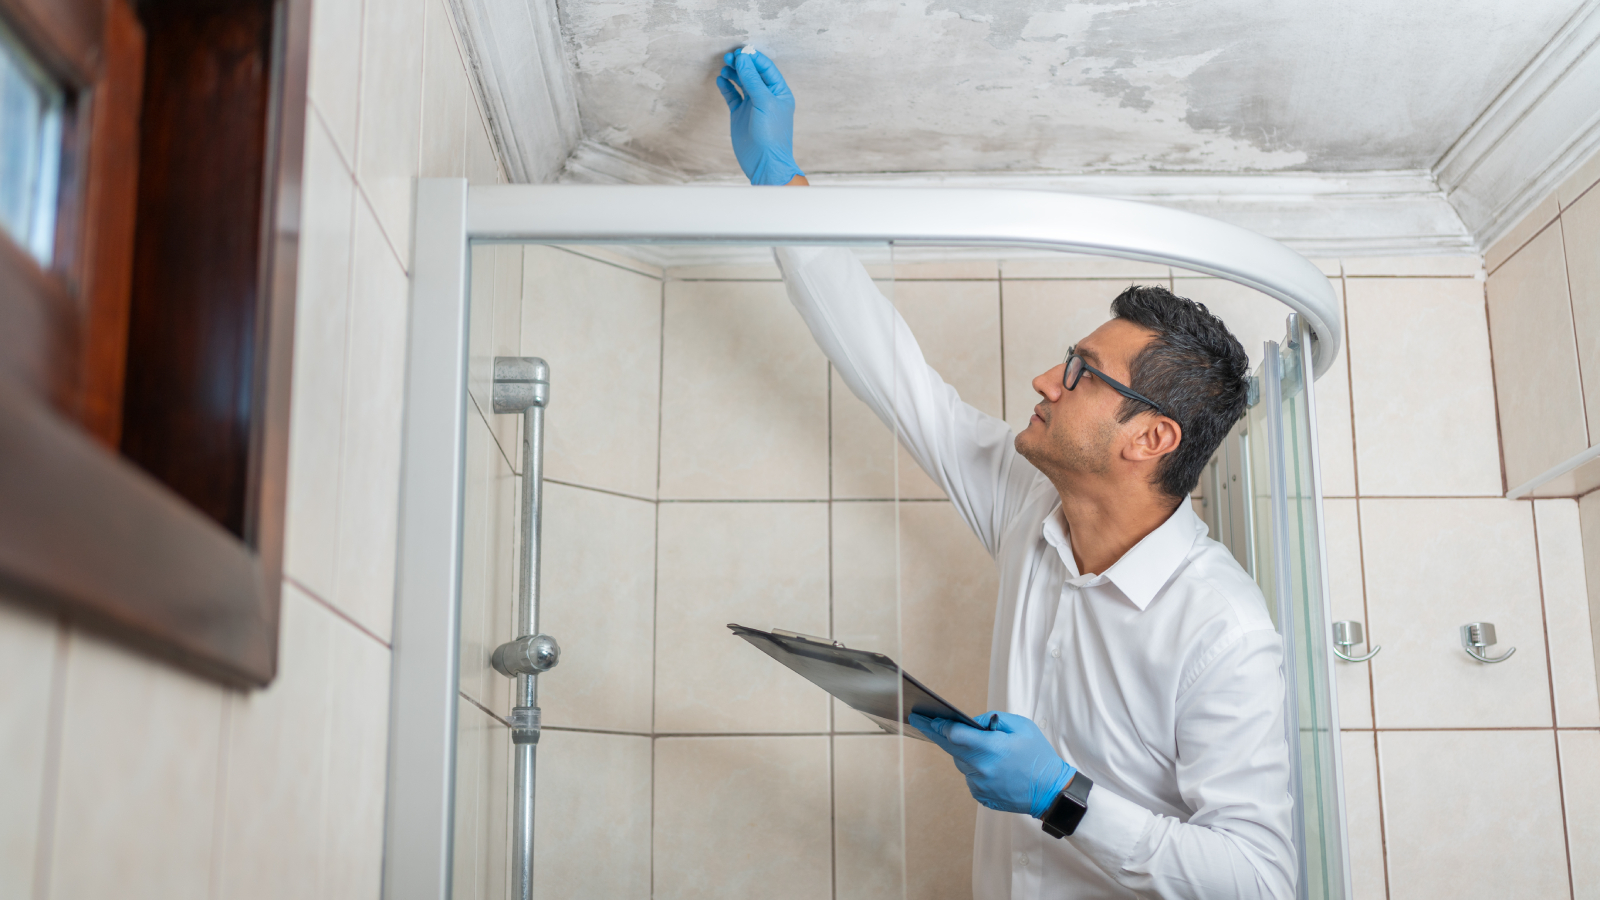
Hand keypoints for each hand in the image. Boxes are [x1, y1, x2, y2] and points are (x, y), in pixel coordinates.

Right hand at [717, 48, 804, 185]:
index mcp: (779, 92)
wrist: (764, 163)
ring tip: (724, 67)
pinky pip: (732, 96)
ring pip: (741, 83)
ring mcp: (752, 105)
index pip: (766, 68)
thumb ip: (753, 80)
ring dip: (733, 73)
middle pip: (752, 73)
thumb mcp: (764, 103)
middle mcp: (766, 97)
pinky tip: (721, 80)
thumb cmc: (771, 135)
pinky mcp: (740, 114)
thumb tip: (743, 59)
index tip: (740, 52)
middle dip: (741, 64)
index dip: (753, 58)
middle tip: (728, 57)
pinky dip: (726, 87)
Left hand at [910, 711, 1075, 817]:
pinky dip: (974, 768)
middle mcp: (981, 768)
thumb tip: (972, 722)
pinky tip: (991, 766)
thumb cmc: (1038, 756)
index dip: (939, 725)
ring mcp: (979, 785)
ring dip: (964, 753)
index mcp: (991, 749)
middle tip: (921, 722)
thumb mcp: (1021, 727)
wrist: (1050, 792)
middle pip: (951, 748)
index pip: (955, 735)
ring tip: (983, 748)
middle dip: (936, 733)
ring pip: (960, 763)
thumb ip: (993, 719)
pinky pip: (969, 776)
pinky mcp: (980, 796)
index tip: (925, 718)